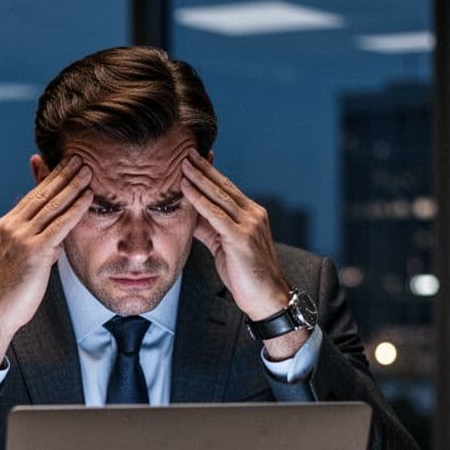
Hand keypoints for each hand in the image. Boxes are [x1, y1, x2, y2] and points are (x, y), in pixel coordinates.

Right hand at [0, 156, 93, 365]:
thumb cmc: (12, 290)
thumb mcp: (23, 260)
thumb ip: (39, 244)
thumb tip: (56, 241)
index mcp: (7, 225)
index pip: (33, 195)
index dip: (50, 178)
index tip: (65, 164)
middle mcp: (12, 226)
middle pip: (42, 194)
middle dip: (63, 174)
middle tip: (80, 157)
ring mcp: (22, 237)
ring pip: (52, 205)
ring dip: (73, 185)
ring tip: (88, 170)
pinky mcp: (34, 250)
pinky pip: (60, 224)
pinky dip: (76, 209)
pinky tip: (88, 197)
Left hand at [180, 150, 289, 320]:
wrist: (267, 298)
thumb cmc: (247, 276)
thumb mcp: (224, 246)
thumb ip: (209, 229)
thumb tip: (190, 215)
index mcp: (251, 215)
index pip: (227, 188)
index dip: (210, 172)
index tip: (196, 158)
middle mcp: (253, 214)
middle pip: (223, 185)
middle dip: (204, 168)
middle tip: (186, 152)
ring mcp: (249, 224)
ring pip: (219, 195)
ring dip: (199, 178)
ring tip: (182, 164)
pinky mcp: (241, 237)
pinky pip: (215, 214)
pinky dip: (199, 200)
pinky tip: (186, 189)